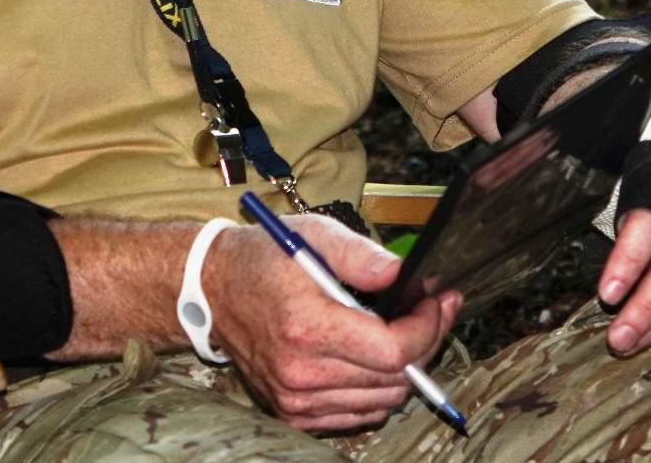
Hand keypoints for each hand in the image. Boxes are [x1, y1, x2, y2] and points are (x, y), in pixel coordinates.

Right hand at [204, 214, 460, 431]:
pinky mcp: (293, 412)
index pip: (392, 349)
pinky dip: (374, 389)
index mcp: (307, 326)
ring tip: (398, 332)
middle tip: (428, 311)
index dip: (427, 327)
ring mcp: (296, 399)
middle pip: (395, 378)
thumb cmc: (263, 260)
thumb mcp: (314, 236)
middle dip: (423, 343)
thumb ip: (362, 256)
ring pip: (382, 400)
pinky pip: (357, 414)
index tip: (438, 301)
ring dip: (401, 369)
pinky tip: (369, 357)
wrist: (213, 291)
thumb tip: (405, 274)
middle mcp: (301, 372)